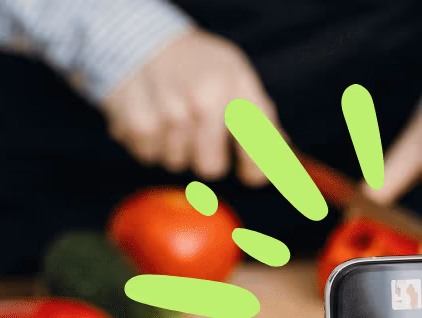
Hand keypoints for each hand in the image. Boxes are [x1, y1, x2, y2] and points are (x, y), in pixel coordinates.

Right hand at [102, 29, 278, 185]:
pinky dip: (148, 143)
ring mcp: (170, 113)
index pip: (256, 146)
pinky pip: (149, 156)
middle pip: (210, 168)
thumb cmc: (198, 63)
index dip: (255, 169)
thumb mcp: (237, 76)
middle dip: (205, 157)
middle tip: (198, 133)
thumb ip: (260, 117)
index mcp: (235, 88)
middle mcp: (205, 101)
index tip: (251, 175)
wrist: (141, 37)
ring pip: (176, 163)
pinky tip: (151, 115)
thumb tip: (283, 163)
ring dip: (173, 147)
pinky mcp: (139, 123)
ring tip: (171, 116)